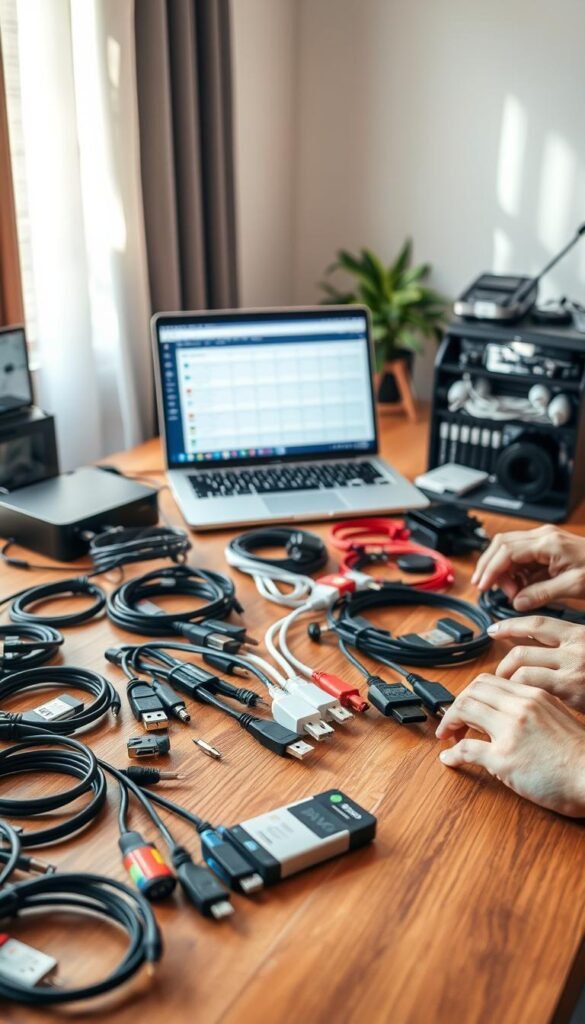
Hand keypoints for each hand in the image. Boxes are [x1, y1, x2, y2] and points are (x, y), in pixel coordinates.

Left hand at [435, 673, 584, 816]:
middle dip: (456, 705)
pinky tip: (450, 759)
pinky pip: (466, 749)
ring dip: (450, 722)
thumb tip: (506, 715)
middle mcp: (520, 707)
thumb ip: (532, 710)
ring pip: (464, 710)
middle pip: (472, 691)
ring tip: (448, 735)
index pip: (488, 682)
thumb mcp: (556, 718)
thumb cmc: (580, 756)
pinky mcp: (504, 758)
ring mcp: (510, 731)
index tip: (467, 707)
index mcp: (533, 695)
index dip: (470, 693)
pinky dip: (452, 753)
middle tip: (453, 722)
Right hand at [471, 525, 584, 609]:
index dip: (491, 569)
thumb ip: (542, 593)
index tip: (483, 586)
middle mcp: (543, 536)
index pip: (507, 551)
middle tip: (485, 588)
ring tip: (510, 593)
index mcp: (548, 542)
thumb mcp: (574, 587)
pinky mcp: (547, 547)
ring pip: (508, 549)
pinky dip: (515, 572)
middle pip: (502, 545)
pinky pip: (521, 556)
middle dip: (489, 566)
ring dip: (503, 571)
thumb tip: (517, 601)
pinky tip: (520, 587)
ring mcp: (544, 540)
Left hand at [489, 615, 584, 712]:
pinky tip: (523, 701)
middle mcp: (576, 648)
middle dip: (504, 664)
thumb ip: (560, 643)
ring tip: (510, 691)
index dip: (510, 626)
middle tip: (499, 675)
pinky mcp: (572, 691)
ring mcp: (573, 669)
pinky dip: (524, 693)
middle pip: (521, 652)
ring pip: (523, 671)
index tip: (493, 631)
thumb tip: (522, 639)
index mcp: (579, 633)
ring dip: (511, 682)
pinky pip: (534, 688)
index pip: (536, 624)